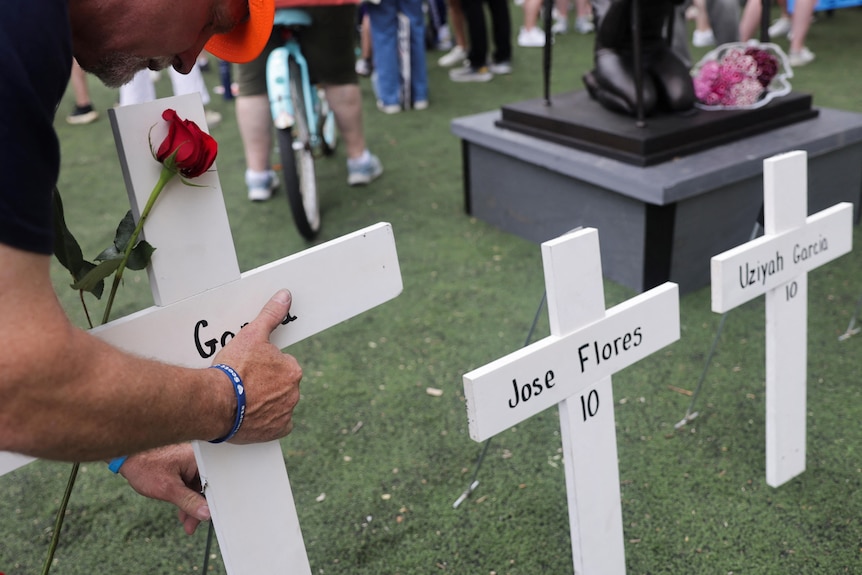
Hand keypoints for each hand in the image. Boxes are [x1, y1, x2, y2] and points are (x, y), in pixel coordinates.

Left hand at [119, 444, 208, 534]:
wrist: (128, 458)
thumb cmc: (146, 467)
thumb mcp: (168, 489)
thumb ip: (189, 502)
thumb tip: (206, 513)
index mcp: (199, 459)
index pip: (214, 484)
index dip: (212, 503)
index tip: (207, 518)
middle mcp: (198, 460)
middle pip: (206, 488)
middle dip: (200, 508)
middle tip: (193, 525)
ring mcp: (191, 465)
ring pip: (198, 490)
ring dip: (192, 506)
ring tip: (187, 524)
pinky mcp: (184, 469)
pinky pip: (190, 487)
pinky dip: (186, 499)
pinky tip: (181, 512)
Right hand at [212, 289, 301, 442]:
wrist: (215, 402)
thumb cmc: (233, 368)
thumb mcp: (251, 335)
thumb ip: (271, 315)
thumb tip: (286, 296)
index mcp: (292, 369)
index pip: (282, 365)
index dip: (264, 366)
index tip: (249, 369)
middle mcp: (294, 392)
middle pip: (281, 385)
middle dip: (266, 384)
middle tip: (244, 384)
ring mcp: (285, 413)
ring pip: (278, 404)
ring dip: (265, 402)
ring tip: (243, 400)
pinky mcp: (276, 431)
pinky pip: (277, 426)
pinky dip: (267, 422)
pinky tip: (252, 417)